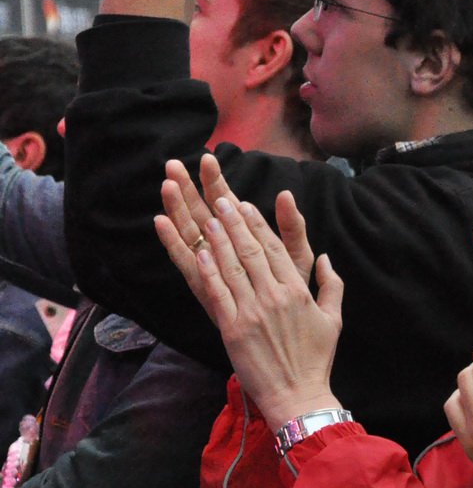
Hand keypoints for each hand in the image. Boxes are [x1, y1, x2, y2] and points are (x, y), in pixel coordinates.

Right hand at [157, 155, 315, 297]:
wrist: (288, 329)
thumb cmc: (293, 293)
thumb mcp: (297, 256)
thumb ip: (291, 227)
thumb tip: (285, 194)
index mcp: (245, 237)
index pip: (228, 201)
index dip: (217, 181)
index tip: (208, 158)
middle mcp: (224, 248)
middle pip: (202, 212)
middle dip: (189, 188)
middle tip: (173, 164)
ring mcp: (211, 265)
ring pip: (190, 232)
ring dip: (177, 209)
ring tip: (167, 185)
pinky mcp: (204, 285)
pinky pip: (185, 261)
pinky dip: (173, 243)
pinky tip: (160, 222)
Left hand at [157, 191, 343, 430]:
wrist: (298, 395)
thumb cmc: (317, 359)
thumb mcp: (334, 320)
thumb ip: (332, 285)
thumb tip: (326, 258)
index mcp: (298, 292)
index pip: (275, 249)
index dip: (257, 225)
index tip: (244, 205)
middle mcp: (275, 296)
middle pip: (250, 251)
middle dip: (233, 223)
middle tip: (219, 200)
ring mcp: (252, 311)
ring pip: (231, 266)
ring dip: (217, 240)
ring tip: (207, 217)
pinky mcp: (233, 328)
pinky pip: (218, 292)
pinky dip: (207, 270)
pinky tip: (199, 252)